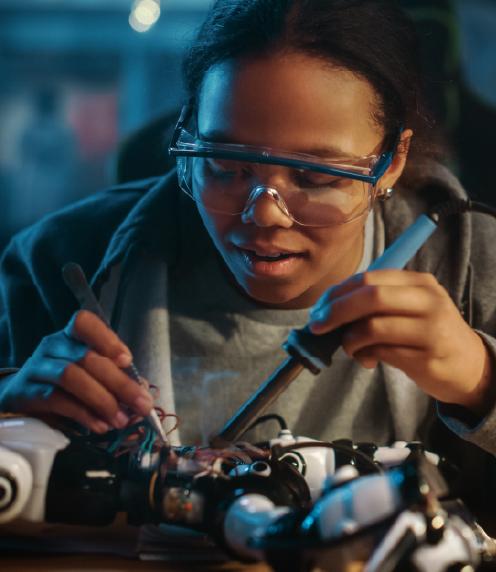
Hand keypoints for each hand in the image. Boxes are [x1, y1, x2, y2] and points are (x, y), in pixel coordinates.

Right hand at [0, 310, 153, 432]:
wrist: (22, 397)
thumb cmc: (65, 382)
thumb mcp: (90, 373)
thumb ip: (116, 377)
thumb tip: (143, 391)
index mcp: (71, 336)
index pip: (84, 323)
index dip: (107, 339)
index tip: (127, 360)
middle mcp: (53, 346)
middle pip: (86, 357)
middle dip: (119, 383)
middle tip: (142, 404)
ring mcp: (38, 368)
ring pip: (71, 377)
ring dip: (102, 400)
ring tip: (121, 420)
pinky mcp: (27, 393)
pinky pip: (58, 401)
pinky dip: (84, 414)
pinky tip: (101, 425)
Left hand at [308, 270, 493, 414]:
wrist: (469, 367)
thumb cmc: (428, 334)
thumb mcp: (410, 308)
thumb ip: (376, 303)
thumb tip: (327, 309)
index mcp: (419, 282)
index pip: (369, 278)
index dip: (337, 293)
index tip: (320, 308)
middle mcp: (428, 301)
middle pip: (370, 296)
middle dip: (336, 311)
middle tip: (318, 326)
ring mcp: (430, 330)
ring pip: (372, 327)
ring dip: (349, 340)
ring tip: (351, 349)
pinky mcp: (426, 358)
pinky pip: (380, 352)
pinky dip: (363, 356)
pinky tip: (367, 360)